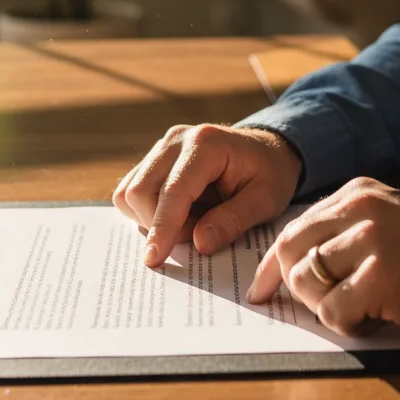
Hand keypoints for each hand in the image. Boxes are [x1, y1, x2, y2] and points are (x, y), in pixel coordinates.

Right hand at [113, 124, 302, 267]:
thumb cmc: (269, 174)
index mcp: (205, 144)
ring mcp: (161, 147)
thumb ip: (233, 221)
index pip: (173, 190)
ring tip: (192, 220)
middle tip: (197, 234)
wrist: (267, 150)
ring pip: (130, 192)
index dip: (162, 227)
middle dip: (160, 225)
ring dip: (152, 219)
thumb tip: (199, 244)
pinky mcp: (154, 158)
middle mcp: (176, 140)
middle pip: (140, 191)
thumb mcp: (265, 201)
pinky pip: (131, 190)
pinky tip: (180, 213)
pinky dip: (148, 211)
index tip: (154, 259)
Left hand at [246, 177, 399, 339]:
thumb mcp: (391, 219)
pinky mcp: (382, 279)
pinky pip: (334, 312)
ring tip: (358, 310)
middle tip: (309, 308)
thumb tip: (294, 265)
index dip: (272, 265)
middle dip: (292, 287)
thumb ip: (346, 231)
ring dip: (325, 308)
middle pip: (291, 252)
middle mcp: (360, 209)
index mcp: (358, 192)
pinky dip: (346, 325)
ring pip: (308, 283)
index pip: (294, 228)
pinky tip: (373, 320)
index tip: (260, 290)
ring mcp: (371, 242)